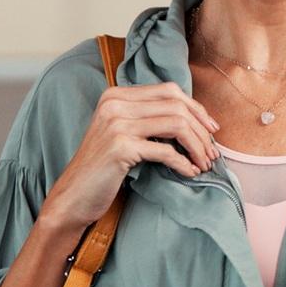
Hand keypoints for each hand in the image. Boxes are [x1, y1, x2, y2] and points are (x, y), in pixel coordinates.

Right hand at [39, 82, 220, 232]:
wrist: (73, 195)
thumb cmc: (102, 168)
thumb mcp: (122, 133)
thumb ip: (147, 118)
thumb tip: (194, 117)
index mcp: (116, 95)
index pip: (169, 91)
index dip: (196, 109)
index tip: (211, 129)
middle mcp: (115, 103)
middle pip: (176, 106)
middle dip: (201, 129)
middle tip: (212, 152)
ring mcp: (116, 123)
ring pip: (176, 125)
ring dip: (197, 146)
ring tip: (204, 164)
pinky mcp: (120, 147)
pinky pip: (166, 151)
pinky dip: (184, 163)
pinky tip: (190, 173)